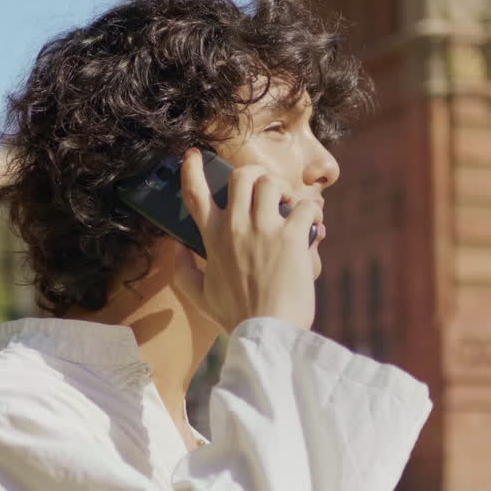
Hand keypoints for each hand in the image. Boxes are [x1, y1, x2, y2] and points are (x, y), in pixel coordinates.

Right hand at [173, 148, 322, 331]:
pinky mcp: (291, 237)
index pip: (194, 194)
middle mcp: (235, 227)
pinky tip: (314, 225)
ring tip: (289, 205)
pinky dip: (312, 212)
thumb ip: (182, 270)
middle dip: (254, 175)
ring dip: (284, 190)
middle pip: (241, 176)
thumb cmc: (236, 318)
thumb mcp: (200, 297)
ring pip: (271, 183)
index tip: (192, 155)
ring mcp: (263, 230)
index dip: (192, 170)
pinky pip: (305, 206)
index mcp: (212, 239)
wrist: (267, 335)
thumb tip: (176, 247)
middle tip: (265, 189)